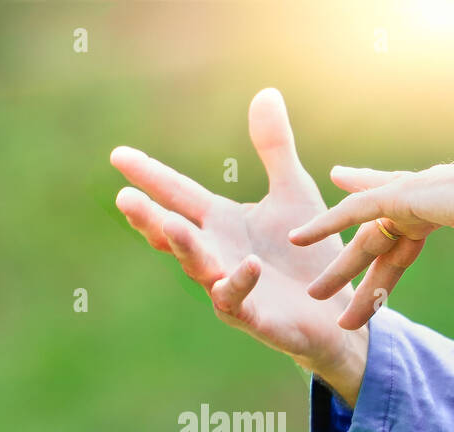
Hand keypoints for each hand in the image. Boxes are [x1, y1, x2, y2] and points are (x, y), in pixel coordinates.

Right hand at [110, 88, 368, 405]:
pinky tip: (247, 264)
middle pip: (174, 234)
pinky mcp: (254, 316)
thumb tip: (265, 93)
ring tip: (170, 225)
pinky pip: (239, 299)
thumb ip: (274, 148)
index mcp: (220, 223)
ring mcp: (230, 287)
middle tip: (125, 199)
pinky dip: (239, 282)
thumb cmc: (308, 255)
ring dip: (185, 247)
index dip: (149, 176)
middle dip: (149, 218)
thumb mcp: (293, 191)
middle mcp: (216, 254)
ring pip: (198, 267)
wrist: (335, 310)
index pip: (177, 195)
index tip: (118, 155)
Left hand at [288, 142, 453, 329]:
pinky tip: (297, 238)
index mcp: (445, 209)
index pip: (404, 229)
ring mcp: (411, 194)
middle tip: (323, 292)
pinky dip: (325, 224)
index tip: (363, 249)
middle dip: (352, 269)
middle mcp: (423, 198)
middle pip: (376, 241)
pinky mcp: (404, 195)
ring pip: (361, 233)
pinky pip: (354, 211)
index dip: (382, 243)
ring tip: (312, 293)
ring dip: (337, 264)